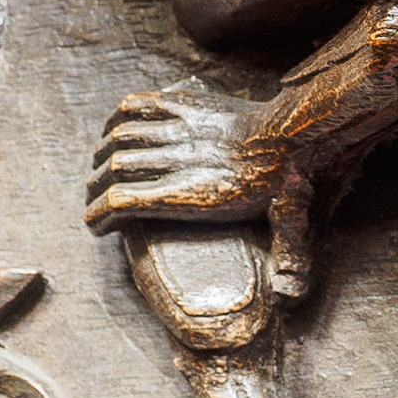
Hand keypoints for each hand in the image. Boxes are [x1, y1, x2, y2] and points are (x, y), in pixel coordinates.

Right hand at [87, 81, 314, 297]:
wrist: (304, 131)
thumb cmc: (296, 179)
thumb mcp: (293, 223)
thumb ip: (290, 258)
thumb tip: (288, 294)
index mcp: (195, 194)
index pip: (122, 201)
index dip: (98, 214)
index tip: (95, 225)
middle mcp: (181, 160)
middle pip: (115, 168)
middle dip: (95, 187)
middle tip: (94, 199)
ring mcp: (184, 130)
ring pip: (122, 136)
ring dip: (104, 152)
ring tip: (103, 167)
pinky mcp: (191, 105)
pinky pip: (141, 104)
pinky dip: (120, 114)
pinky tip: (117, 126)